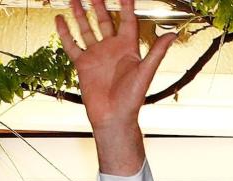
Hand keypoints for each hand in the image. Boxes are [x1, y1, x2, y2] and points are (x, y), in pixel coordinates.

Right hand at [56, 0, 175, 173]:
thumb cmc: (132, 98)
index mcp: (128, 48)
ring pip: (86, 28)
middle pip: (104, 20)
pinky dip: (66, 33)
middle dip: (99, 4)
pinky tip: (60, 20)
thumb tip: (172, 35)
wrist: (114, 116)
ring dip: (80, 13)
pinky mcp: (83, 64)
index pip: (127, 20)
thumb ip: (157, 52)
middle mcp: (112, 48)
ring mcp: (97, 55)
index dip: (126, 5)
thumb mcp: (146, 72)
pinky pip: (72, 45)